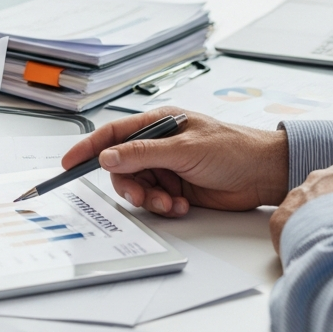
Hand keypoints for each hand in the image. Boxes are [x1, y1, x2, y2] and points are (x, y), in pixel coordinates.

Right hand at [61, 107, 288, 217]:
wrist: (264, 174)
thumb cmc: (233, 148)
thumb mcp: (184, 149)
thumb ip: (143, 153)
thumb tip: (108, 155)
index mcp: (158, 124)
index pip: (113, 133)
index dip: (88, 147)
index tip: (68, 163)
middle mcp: (159, 145)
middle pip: (122, 166)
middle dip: (128, 184)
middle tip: (141, 195)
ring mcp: (167, 167)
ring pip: (138, 187)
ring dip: (149, 199)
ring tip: (169, 203)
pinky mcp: (177, 188)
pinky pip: (155, 201)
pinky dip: (164, 207)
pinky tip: (181, 205)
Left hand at [269, 160, 332, 251]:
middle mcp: (319, 177)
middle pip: (325, 198)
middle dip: (331, 217)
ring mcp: (297, 195)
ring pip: (304, 214)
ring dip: (313, 230)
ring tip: (327, 250)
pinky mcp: (281, 217)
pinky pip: (289, 231)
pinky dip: (298, 244)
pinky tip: (310, 256)